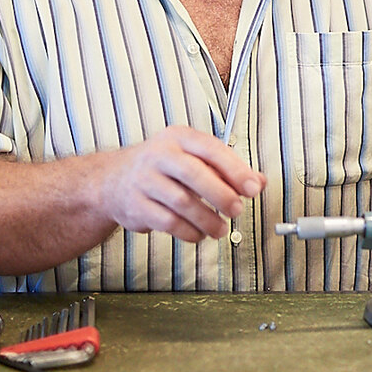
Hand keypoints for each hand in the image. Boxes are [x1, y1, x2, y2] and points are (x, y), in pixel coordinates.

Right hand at [98, 126, 265, 243]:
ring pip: (181, 201)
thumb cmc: (163, 168)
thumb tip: (258, 182)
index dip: (235, 170)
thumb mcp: (193, 157)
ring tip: (220, 228)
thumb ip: (227, 169)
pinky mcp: (135, 205)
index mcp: (179, 138)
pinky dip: (188, 231)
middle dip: (221, 194)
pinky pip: (167, 222)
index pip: (211, 149)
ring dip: (207, 219)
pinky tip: (199, 234)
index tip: (253, 188)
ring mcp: (144, 180)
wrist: (113, 180)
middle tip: (237, 210)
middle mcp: (159, 155)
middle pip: (194, 174)